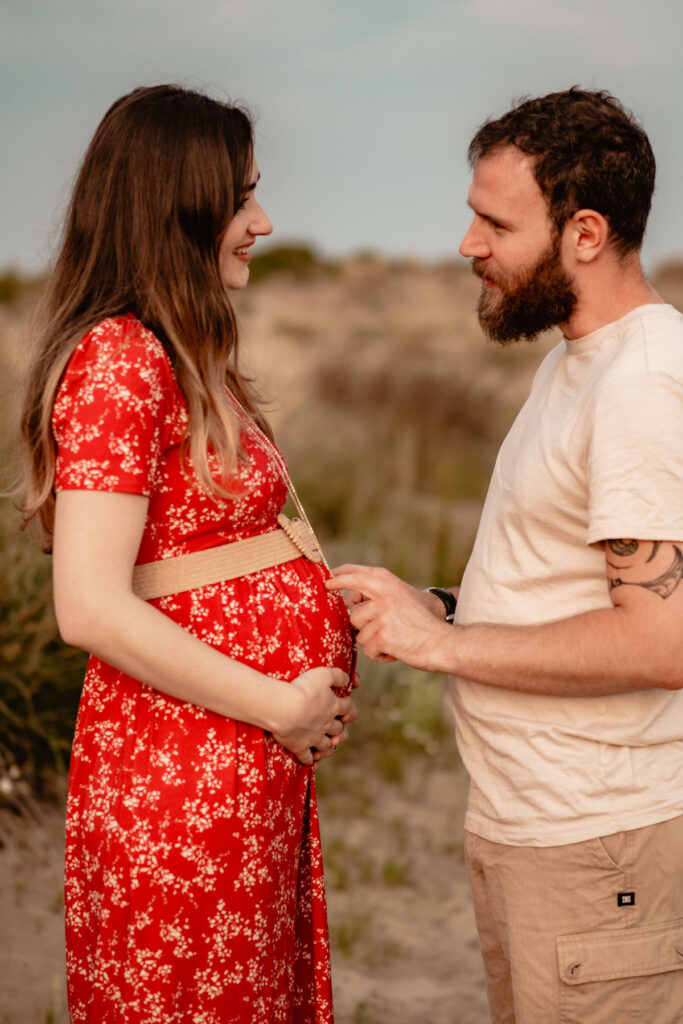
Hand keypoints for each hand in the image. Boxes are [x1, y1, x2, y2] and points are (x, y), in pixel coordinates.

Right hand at [271, 667, 352, 764]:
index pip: (347, 708)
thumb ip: (338, 676)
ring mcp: (313, 737)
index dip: (349, 707)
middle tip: (339, 727)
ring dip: (329, 745)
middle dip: (340, 728)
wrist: (285, 709)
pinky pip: (307, 757)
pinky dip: (311, 759)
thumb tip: (348, 679)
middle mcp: (326, 724)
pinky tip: (312, 759)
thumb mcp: (323, 674)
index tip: (346, 705)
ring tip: (330, 744)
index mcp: (333, 706)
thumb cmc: (303, 689)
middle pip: (339, 729)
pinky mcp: (299, 746)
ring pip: (326, 745)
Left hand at [327, 565, 451, 670]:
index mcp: (389, 584)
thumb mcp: (402, 599)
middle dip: (359, 624)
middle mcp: (384, 595)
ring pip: (359, 633)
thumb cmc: (421, 624)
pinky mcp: (383, 635)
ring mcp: (383, 615)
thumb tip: (349, 605)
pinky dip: (380, 654)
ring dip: (372, 641)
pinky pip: (368, 649)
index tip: (327, 582)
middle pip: (352, 610)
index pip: (357, 575)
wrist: (443, 643)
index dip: (339, 578)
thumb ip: (378, 597)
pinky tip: (396, 650)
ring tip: (393, 640)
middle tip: (374, 629)